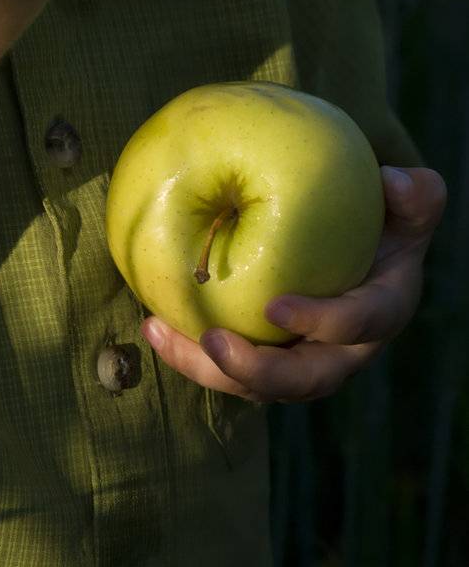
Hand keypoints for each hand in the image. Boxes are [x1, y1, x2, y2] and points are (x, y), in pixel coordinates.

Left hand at [141, 165, 448, 403]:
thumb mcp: (407, 201)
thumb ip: (413, 194)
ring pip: (258, 384)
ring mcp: (304, 357)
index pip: (358, 326)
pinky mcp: (269, 354)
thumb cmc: (382, 215)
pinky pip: (231, 366)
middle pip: (304, 379)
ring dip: (206, 368)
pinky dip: (191, 352)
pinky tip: (153, 323)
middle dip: (256, 370)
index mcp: (381, 310)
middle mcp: (345, 349)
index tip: (276, 307)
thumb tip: (394, 182)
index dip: (321, 322)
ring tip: (159, 332)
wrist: (363, 241)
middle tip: (211, 342)